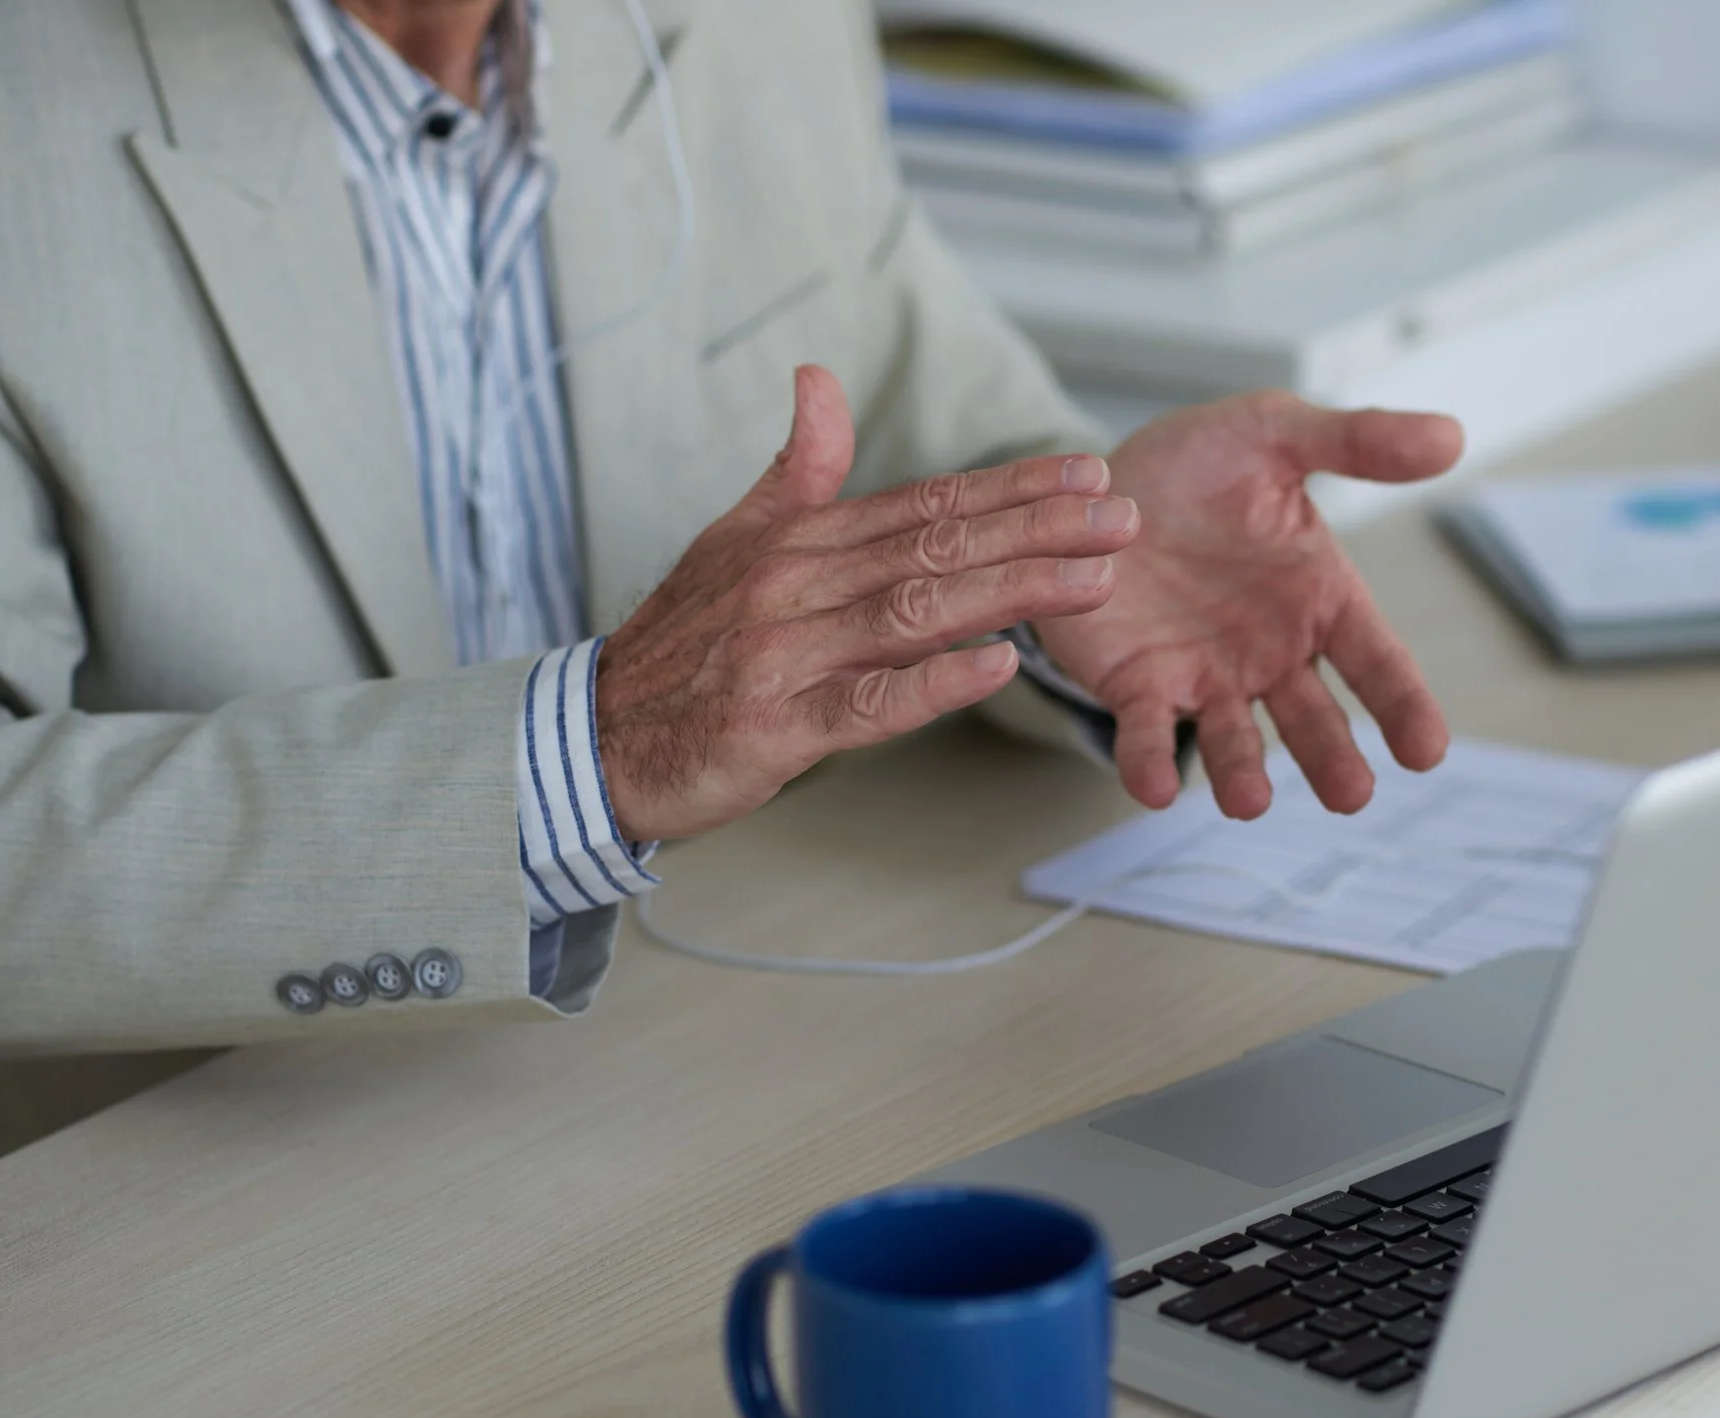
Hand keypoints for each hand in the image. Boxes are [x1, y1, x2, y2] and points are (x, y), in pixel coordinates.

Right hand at [596, 365, 1137, 840]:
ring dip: (1012, 592)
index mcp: (799, 540)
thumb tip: (818, 378)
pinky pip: (868, 703)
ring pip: (917, 613)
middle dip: (1038, 529)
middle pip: (936, 547)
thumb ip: (795, 470)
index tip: (1087, 472)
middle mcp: (797, 584)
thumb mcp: (733, 540)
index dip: (1010, 487)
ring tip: (1094, 579)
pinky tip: (997, 666)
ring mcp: (787, 653)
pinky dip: (934, 684)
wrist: (596, 737)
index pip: (924, 502)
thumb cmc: (681, 643)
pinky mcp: (777, 726)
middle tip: (1123, 516)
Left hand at [1030, 392, 1461, 817]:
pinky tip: (1157, 788)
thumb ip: (1357, 440)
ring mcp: (1205, 677)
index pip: (1377, 662)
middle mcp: (1270, 654)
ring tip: (1250, 802)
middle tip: (1351, 794)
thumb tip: (1452, 437)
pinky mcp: (1138, 686)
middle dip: (1331, 758)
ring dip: (1242, 774)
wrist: (1095, 479)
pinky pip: (1146, 732)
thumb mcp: (1275, 432)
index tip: (1428, 751)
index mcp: (1320, 600)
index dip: (1403, 706)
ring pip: (1233, 740)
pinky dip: (1150, 762)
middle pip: (1313, 720)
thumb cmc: (1200, 464)